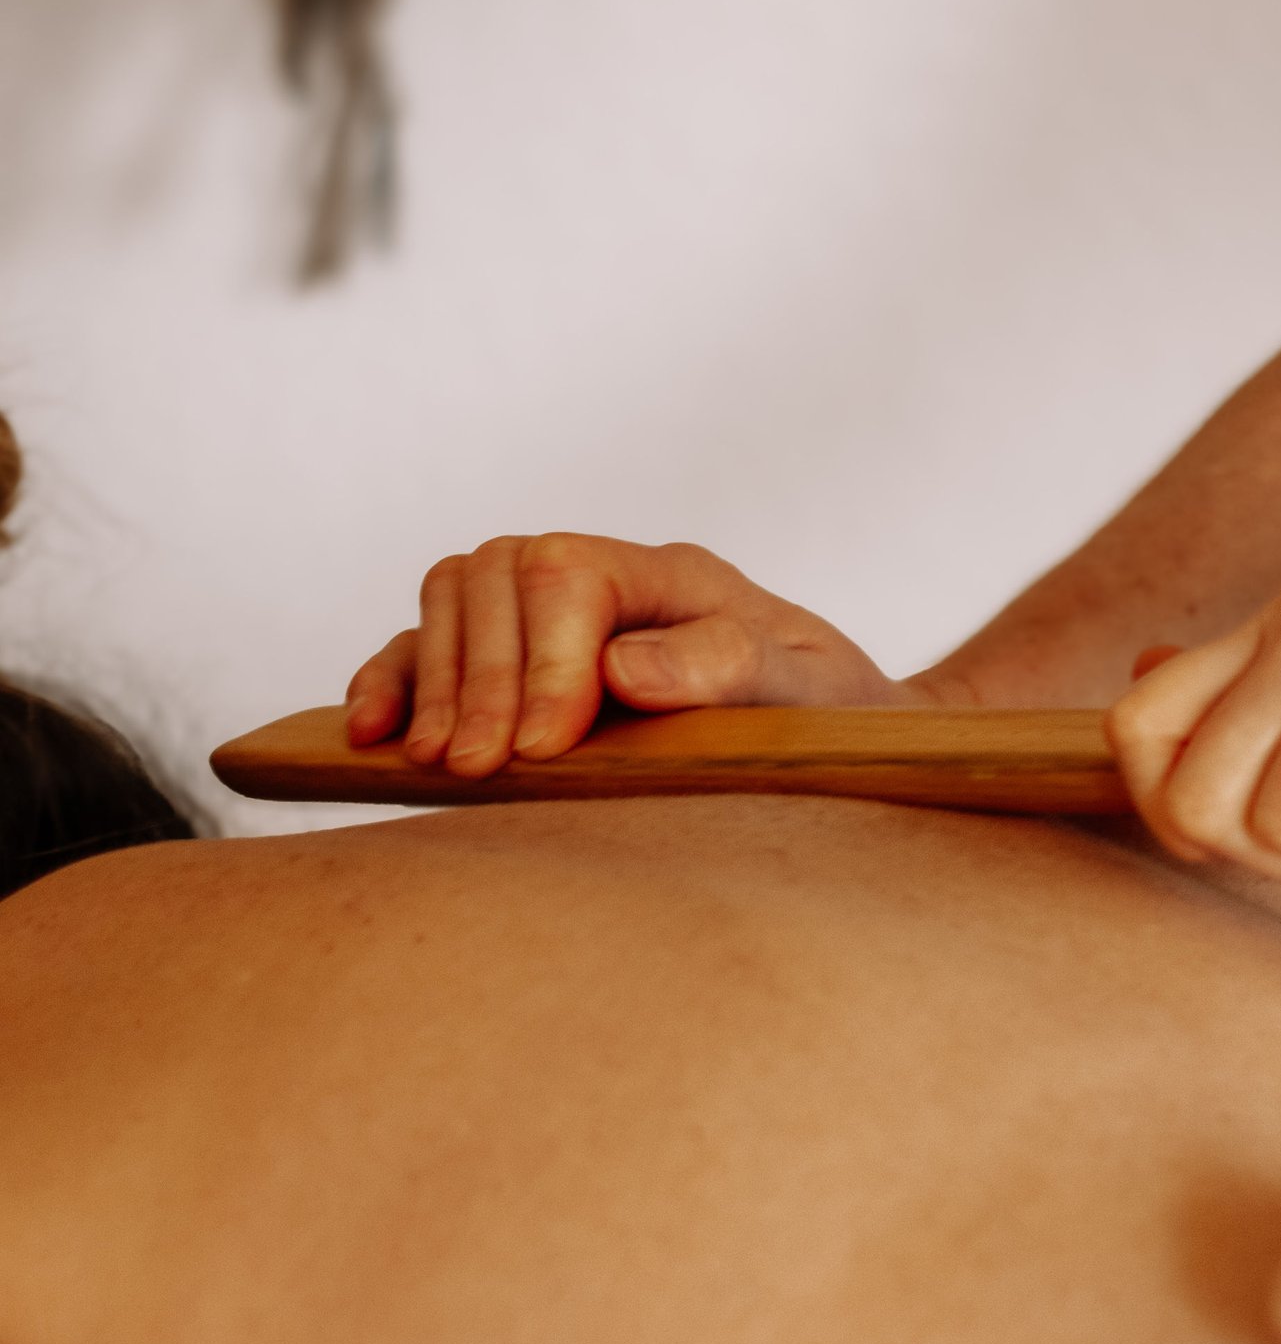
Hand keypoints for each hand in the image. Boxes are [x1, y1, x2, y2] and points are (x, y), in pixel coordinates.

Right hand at [346, 534, 914, 776]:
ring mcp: (553, 615)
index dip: (546, 657)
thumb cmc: (830, 712)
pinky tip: (377, 736)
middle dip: (485, 679)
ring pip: (454, 598)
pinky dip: (397, 682)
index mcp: (675, 574)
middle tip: (482, 769)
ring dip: (438, 681)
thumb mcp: (810, 692)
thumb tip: (626, 669)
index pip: (572, 575)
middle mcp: (606, 579)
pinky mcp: (517, 661)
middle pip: (498, 577)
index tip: (549, 747)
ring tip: (444, 765)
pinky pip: (430, 645)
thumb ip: (731, 667)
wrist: (840, 731)